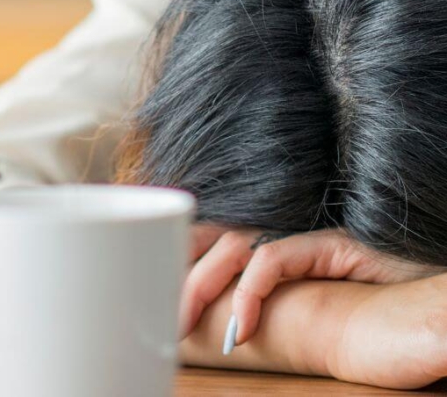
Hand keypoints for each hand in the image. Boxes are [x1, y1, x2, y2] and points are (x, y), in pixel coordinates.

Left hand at [180, 225, 441, 352]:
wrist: (415, 304)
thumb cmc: (357, 308)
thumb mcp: (291, 309)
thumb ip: (252, 306)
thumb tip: (209, 330)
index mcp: (264, 243)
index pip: (207, 237)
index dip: (174, 256)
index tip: (146, 289)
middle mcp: (278, 232)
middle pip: (210, 232)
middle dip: (176, 268)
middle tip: (156, 316)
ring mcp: (302, 235)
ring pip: (234, 242)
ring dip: (202, 283)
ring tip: (183, 326)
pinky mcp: (329, 243)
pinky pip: (275, 256)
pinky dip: (251, 290)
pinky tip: (242, 328)